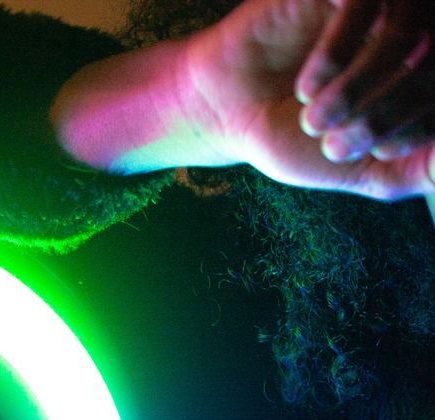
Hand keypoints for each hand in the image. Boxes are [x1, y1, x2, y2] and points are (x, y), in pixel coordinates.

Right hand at [296, 0, 434, 164]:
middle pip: (433, 61)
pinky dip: (336, 57)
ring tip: (315, 122)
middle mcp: (413, 28)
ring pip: (405, 29)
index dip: (421, 129)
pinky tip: (307, 89)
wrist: (235, 112)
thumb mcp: (376, 172)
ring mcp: (380, 3)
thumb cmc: (308, 140)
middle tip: (334, 149)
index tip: (378, 155)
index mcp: (427, 70)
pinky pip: (362, 3)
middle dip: (386, 115)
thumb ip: (426, 171)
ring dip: (359, 87)